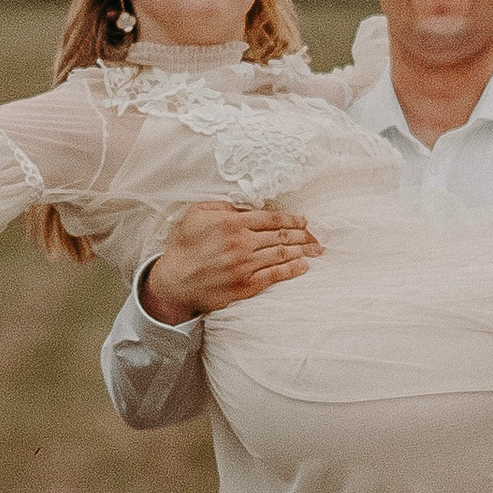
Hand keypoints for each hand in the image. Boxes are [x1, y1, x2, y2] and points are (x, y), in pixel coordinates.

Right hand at [140, 199, 322, 322]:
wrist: (175, 280)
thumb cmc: (186, 245)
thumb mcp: (198, 214)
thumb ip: (223, 206)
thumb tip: (245, 207)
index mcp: (232, 223)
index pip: (270, 218)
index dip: (290, 219)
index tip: (303, 220)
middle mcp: (241, 243)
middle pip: (280, 236)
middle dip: (302, 235)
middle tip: (315, 236)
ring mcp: (245, 266)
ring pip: (281, 254)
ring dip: (302, 251)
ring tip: (317, 250)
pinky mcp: (245, 285)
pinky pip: (274, 276)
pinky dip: (291, 270)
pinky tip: (303, 266)